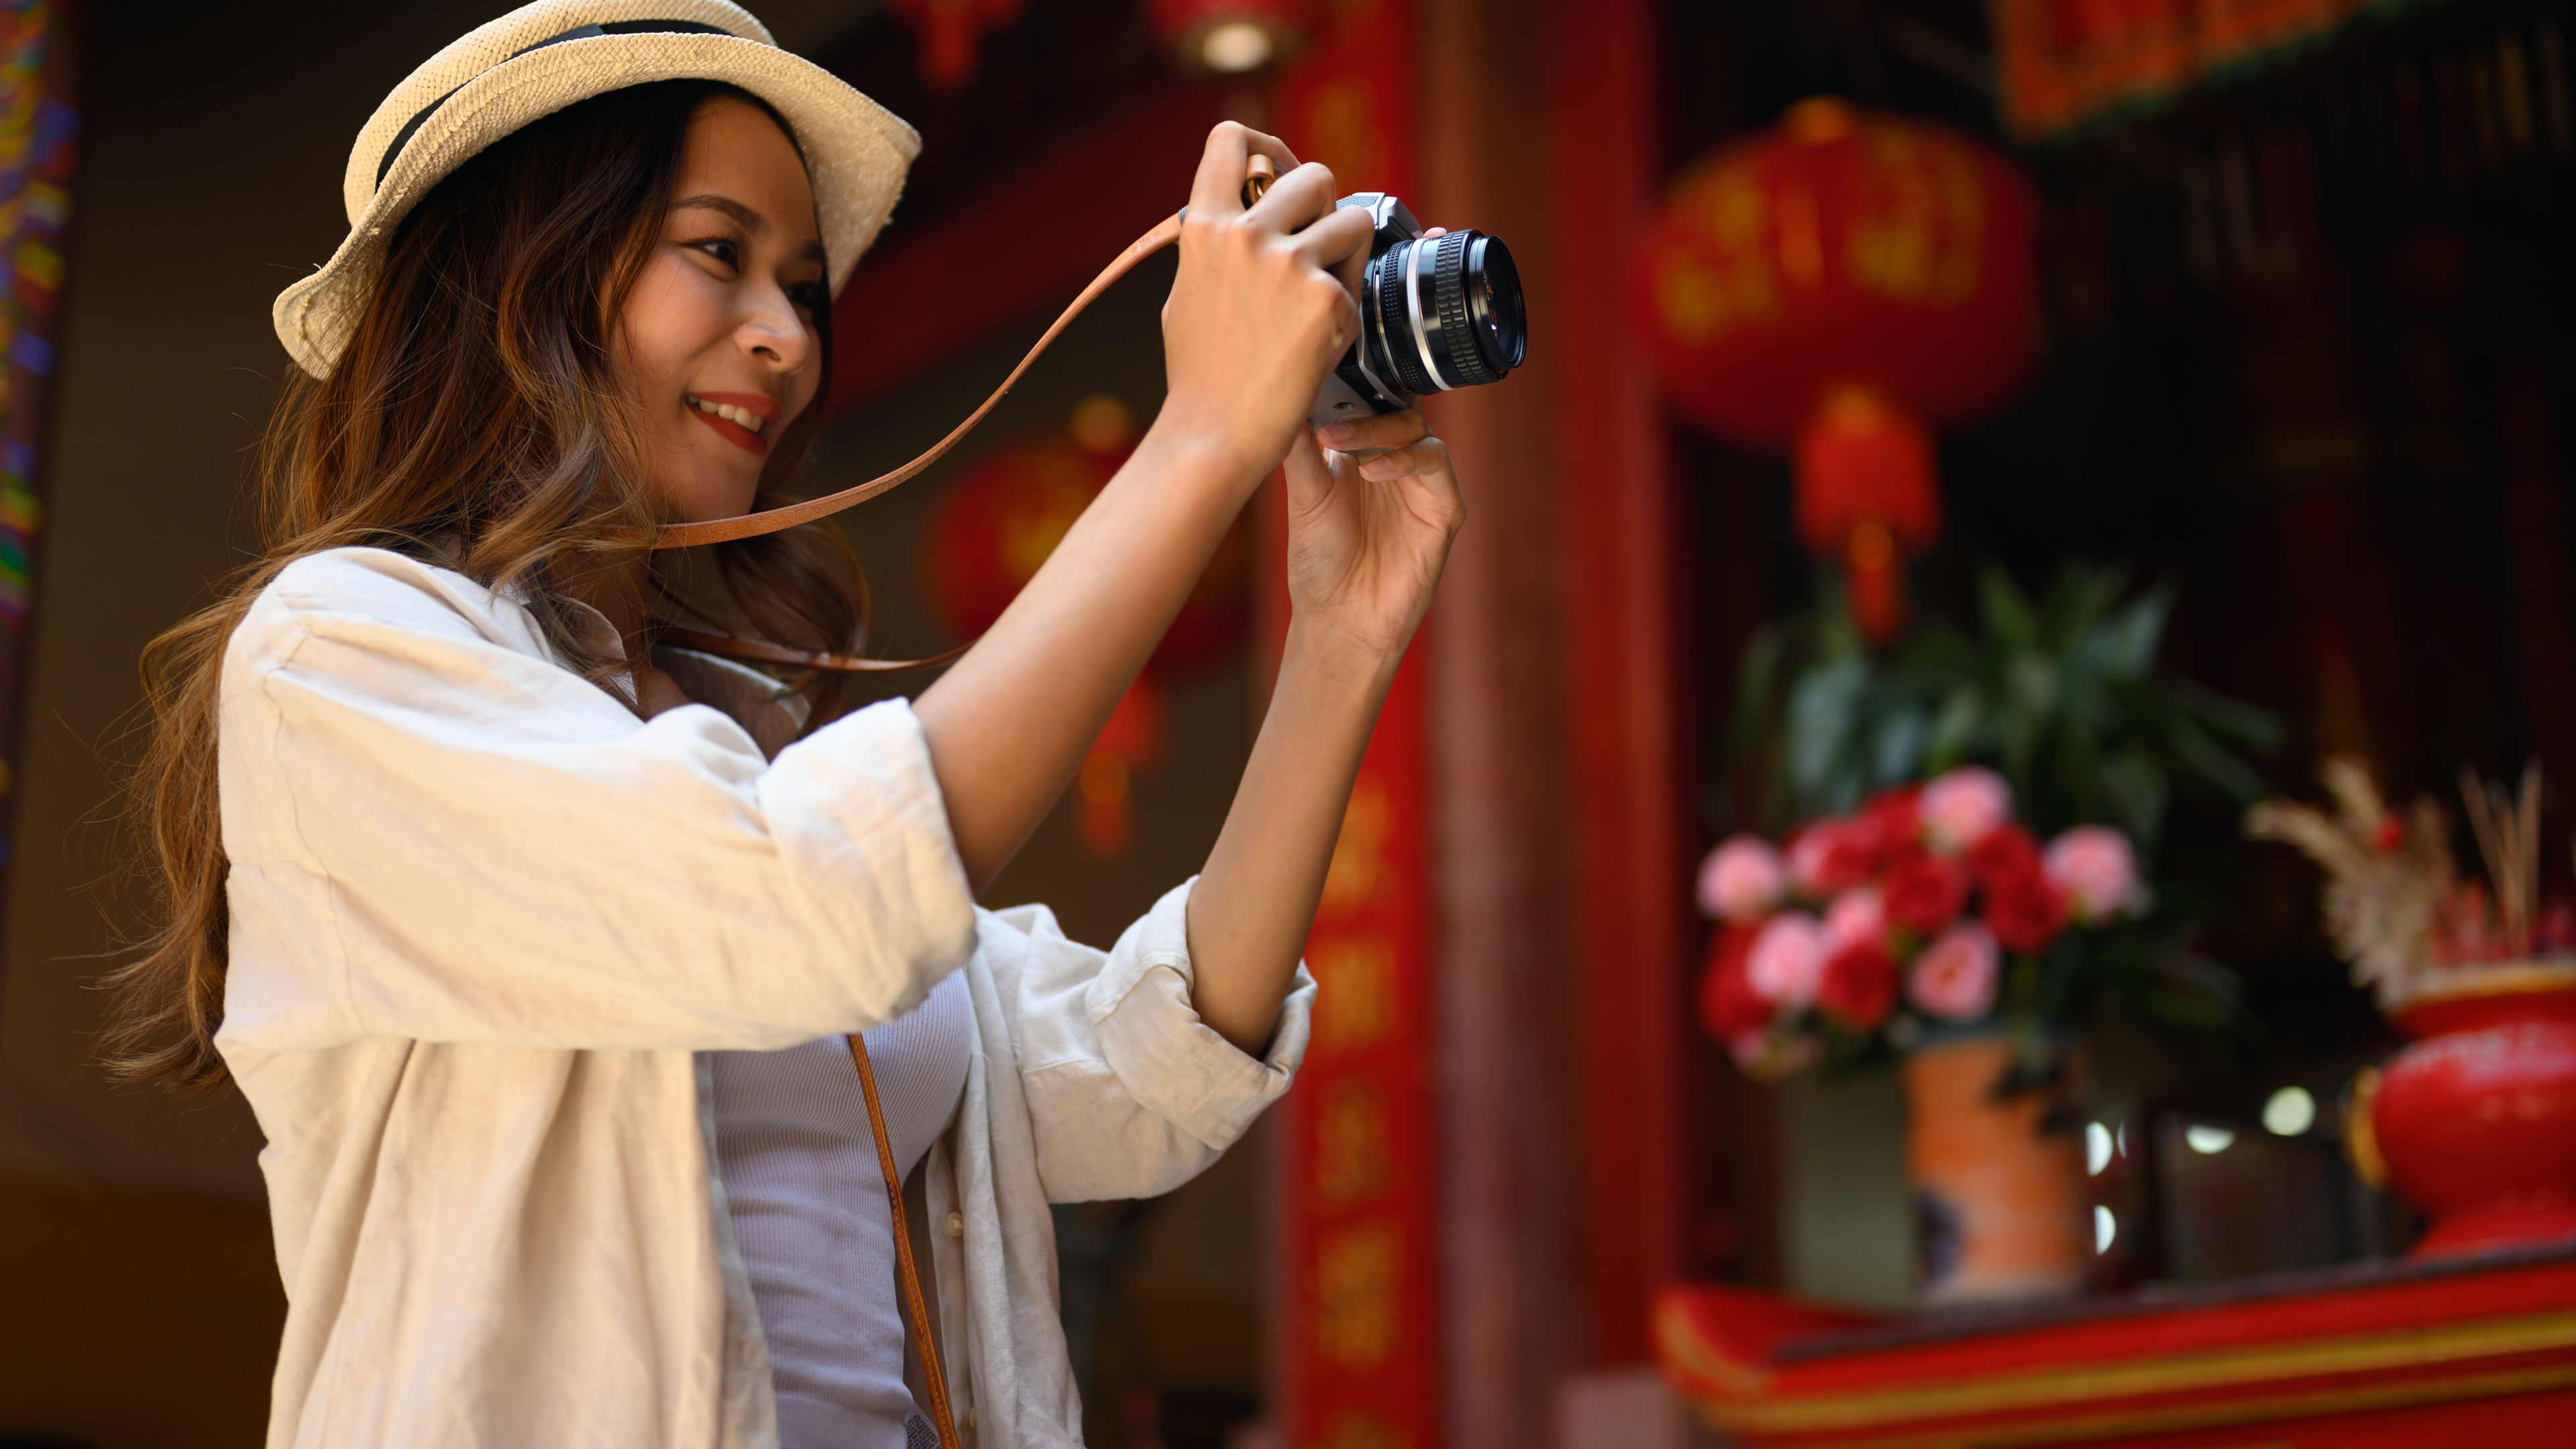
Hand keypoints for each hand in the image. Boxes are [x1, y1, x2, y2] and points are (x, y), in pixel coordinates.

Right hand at [1156, 123, 1374, 484]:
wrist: (1216, 433)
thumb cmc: (1201, 374)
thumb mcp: (1187, 292)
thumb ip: (1216, 246)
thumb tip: (1239, 212)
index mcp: (1204, 227)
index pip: (1231, 139)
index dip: (1263, 145)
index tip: (1276, 170)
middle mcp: (1246, 235)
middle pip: (1315, 175)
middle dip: (1326, 207)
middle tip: (1317, 249)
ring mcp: (1289, 265)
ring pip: (1354, 221)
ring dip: (1349, 255)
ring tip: (1322, 297)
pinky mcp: (1328, 301)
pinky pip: (1358, 282)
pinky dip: (1347, 308)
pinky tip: (1319, 339)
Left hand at [1282, 406, 1464, 657]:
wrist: (1341, 619)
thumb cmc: (1321, 564)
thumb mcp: (1304, 500)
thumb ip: (1300, 453)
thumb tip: (1289, 405)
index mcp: (1360, 454)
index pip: (1367, 403)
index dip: (1351, 388)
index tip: (1321, 383)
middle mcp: (1394, 463)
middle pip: (1396, 408)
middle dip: (1366, 407)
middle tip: (1331, 421)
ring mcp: (1422, 485)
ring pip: (1418, 430)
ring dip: (1383, 431)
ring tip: (1346, 445)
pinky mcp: (1444, 510)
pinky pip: (1437, 467)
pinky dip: (1407, 461)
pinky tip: (1373, 473)